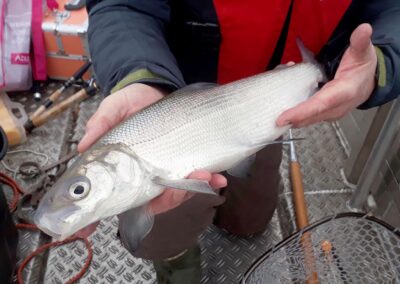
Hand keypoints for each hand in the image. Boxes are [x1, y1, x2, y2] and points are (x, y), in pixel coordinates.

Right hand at [78, 83, 226, 214]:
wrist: (154, 89)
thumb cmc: (129, 102)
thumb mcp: (113, 108)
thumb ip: (101, 123)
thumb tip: (84, 145)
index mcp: (122, 168)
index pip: (109, 198)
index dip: (98, 217)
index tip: (90, 231)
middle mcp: (143, 175)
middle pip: (152, 201)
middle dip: (169, 199)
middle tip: (179, 188)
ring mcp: (164, 170)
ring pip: (176, 193)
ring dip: (192, 189)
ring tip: (205, 176)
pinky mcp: (183, 162)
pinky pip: (194, 177)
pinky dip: (207, 180)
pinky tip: (218, 176)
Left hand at [276, 23, 376, 127]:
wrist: (368, 82)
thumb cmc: (362, 69)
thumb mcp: (363, 53)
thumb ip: (360, 42)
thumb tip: (363, 29)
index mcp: (345, 92)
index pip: (321, 104)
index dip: (302, 112)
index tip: (284, 118)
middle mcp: (337, 107)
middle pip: (310, 116)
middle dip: (290, 118)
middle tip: (271, 118)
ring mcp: (330, 113)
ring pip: (307, 119)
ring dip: (291, 115)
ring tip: (274, 108)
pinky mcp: (323, 115)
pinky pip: (307, 116)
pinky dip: (294, 112)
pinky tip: (283, 104)